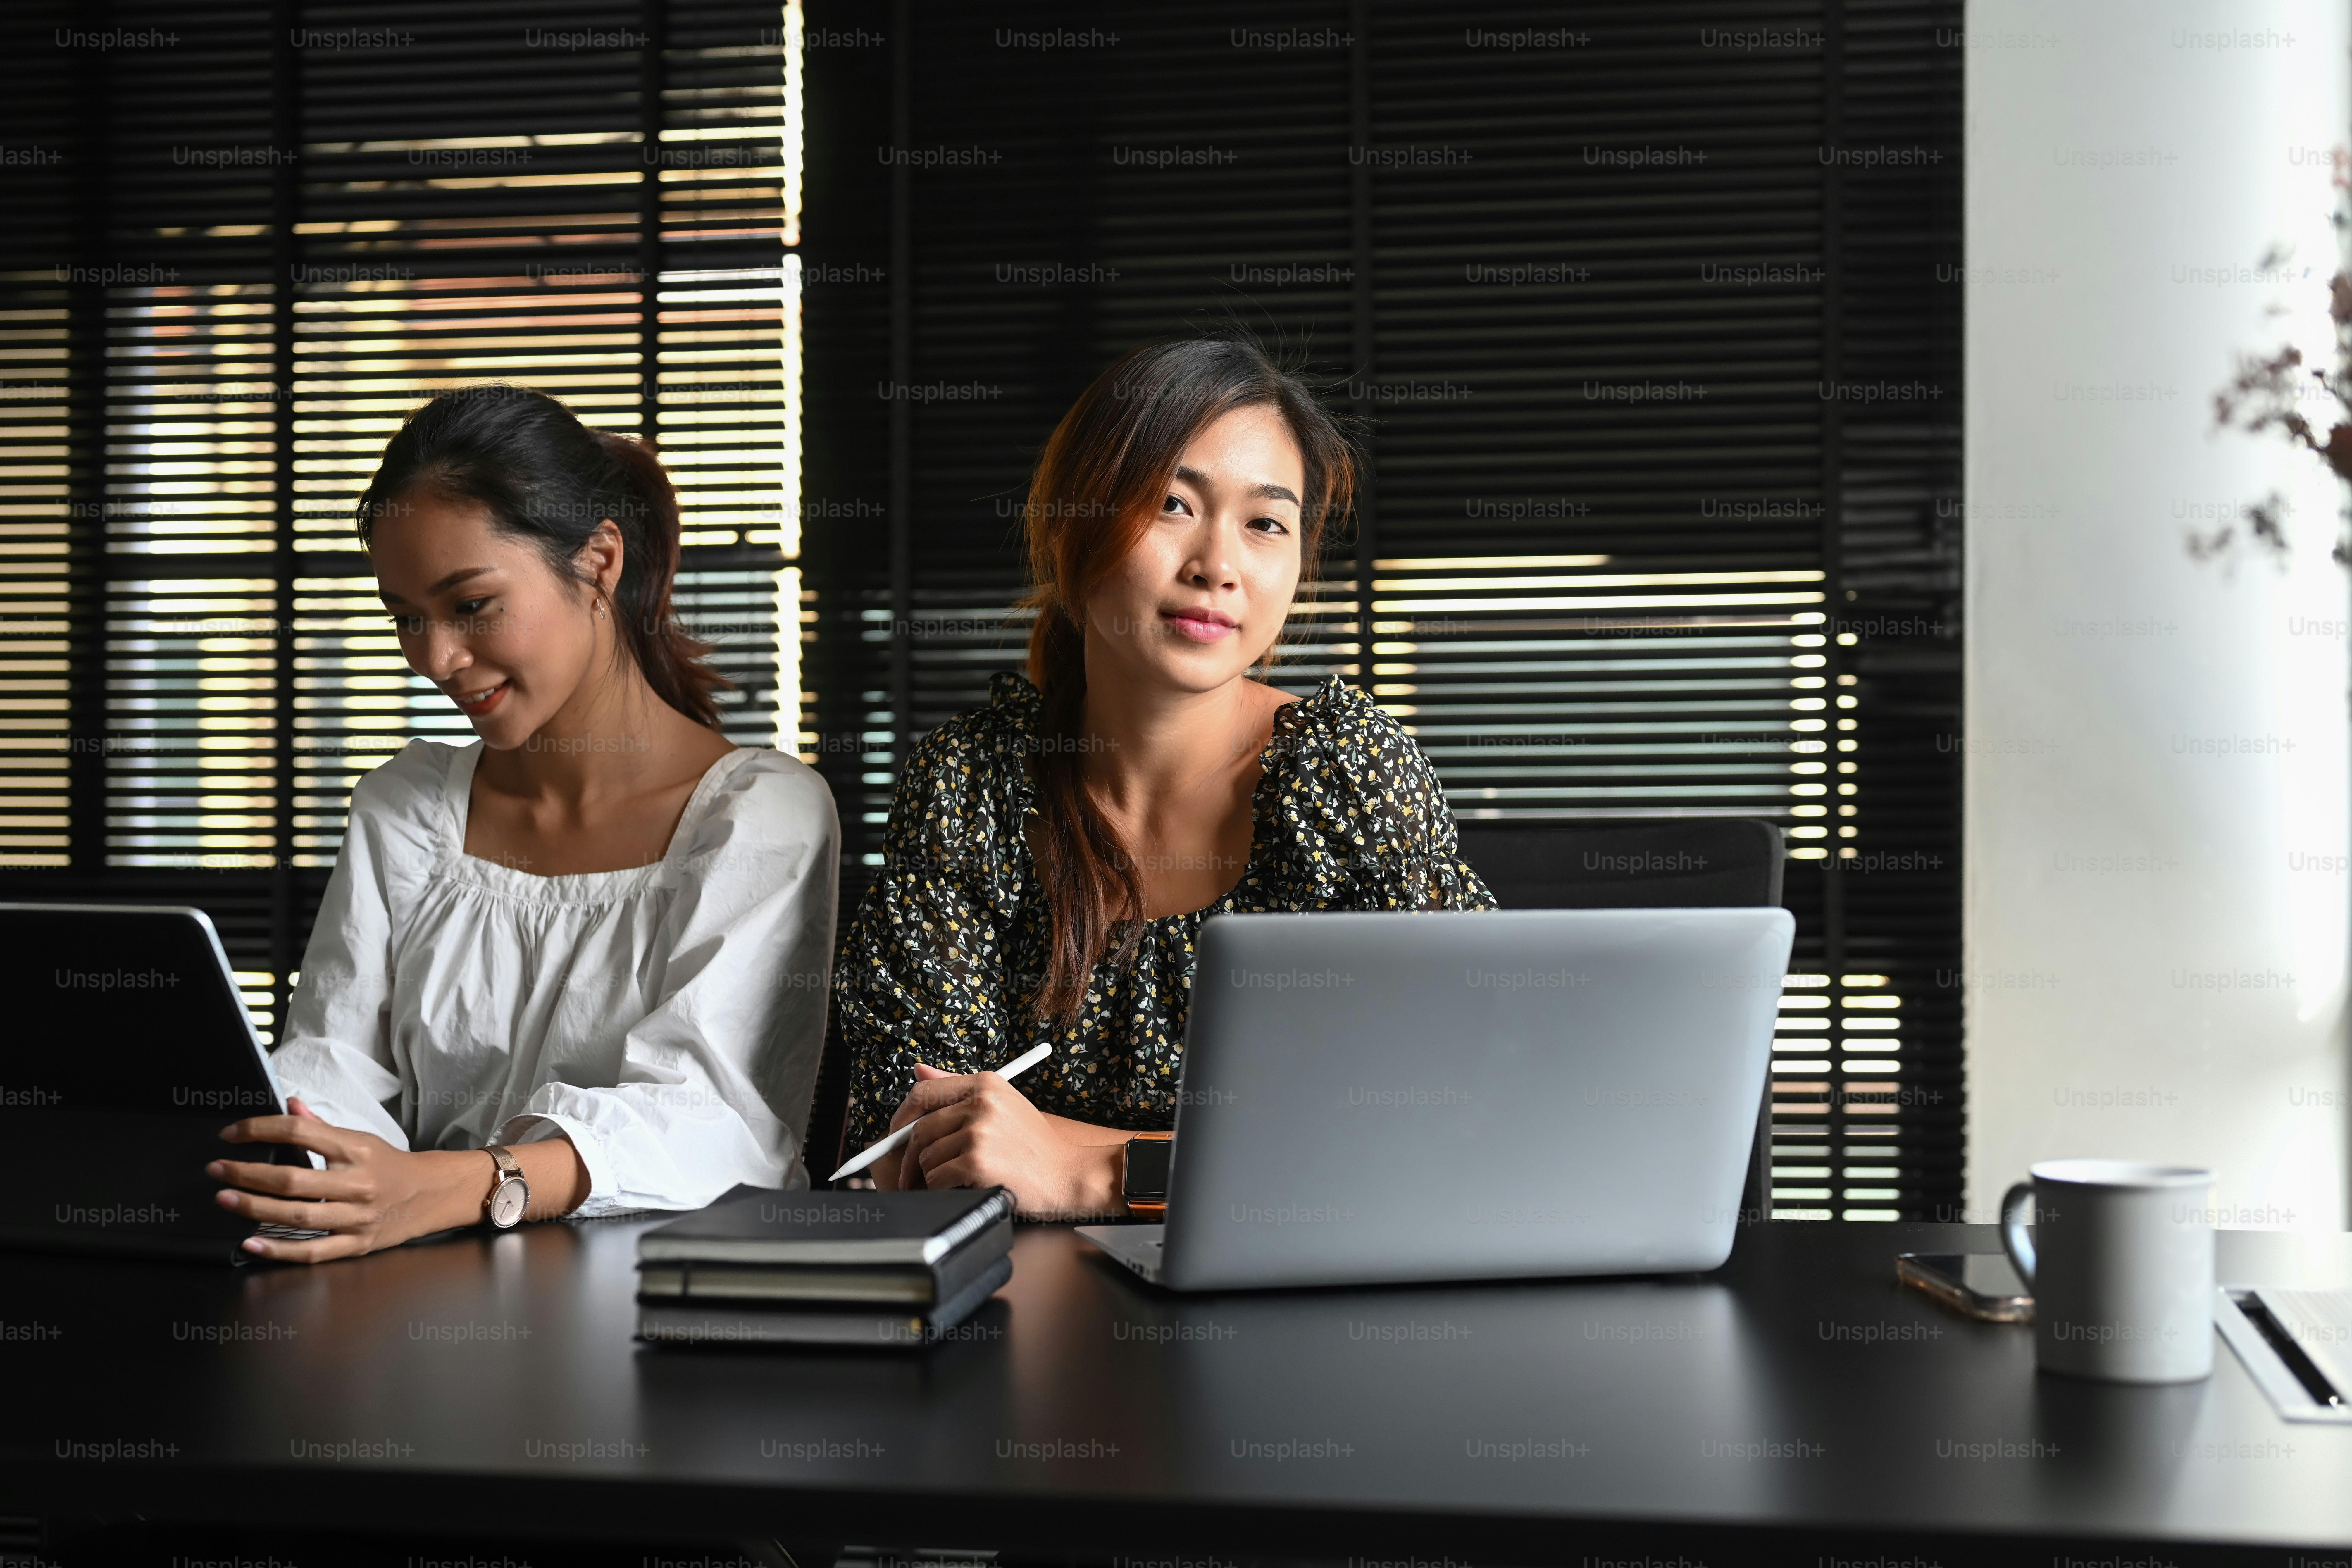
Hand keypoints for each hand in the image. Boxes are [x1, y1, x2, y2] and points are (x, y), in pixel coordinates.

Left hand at [207, 1096, 512, 1263]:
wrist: (433, 1194)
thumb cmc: (391, 1165)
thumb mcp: (360, 1139)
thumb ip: (320, 1126)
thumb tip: (289, 1104)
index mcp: (357, 1149)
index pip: (301, 1132)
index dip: (260, 1129)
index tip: (232, 1134)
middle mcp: (358, 1183)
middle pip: (293, 1180)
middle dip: (247, 1174)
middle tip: (216, 1169)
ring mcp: (357, 1217)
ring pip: (297, 1217)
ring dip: (254, 1208)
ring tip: (224, 1199)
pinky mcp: (357, 1245)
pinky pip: (313, 1252)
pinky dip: (278, 1250)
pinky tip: (250, 1244)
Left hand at [874, 1063, 1122, 1220]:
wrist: (1069, 1174)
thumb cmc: (1035, 1144)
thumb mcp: (1002, 1103)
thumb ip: (958, 1087)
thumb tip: (918, 1070)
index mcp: (984, 1083)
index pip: (922, 1093)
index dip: (901, 1118)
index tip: (896, 1136)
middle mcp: (980, 1102)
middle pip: (919, 1130)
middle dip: (908, 1157)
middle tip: (909, 1176)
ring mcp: (979, 1131)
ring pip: (927, 1157)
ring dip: (930, 1176)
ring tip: (948, 1182)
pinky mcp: (978, 1161)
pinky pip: (937, 1178)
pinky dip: (941, 1188)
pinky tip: (960, 1188)